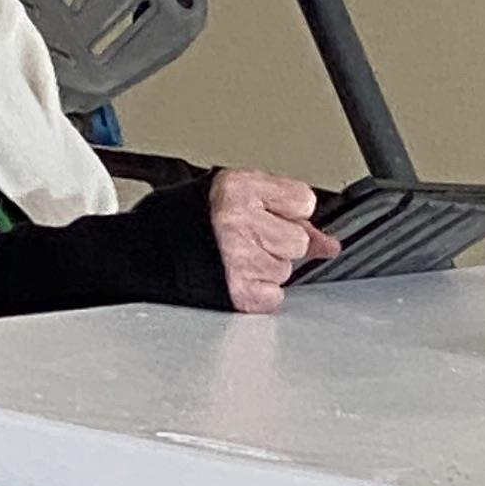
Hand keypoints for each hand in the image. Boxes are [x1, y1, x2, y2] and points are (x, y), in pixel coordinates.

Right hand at [208, 168, 333, 314]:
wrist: (155, 251)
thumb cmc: (196, 222)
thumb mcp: (241, 200)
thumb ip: (289, 216)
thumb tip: (329, 245)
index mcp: (239, 189)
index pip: (303, 201)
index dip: (288, 212)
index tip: (266, 214)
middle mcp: (238, 222)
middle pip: (298, 240)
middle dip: (279, 243)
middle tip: (248, 240)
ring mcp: (238, 259)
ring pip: (285, 270)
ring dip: (266, 269)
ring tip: (235, 259)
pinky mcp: (238, 291)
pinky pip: (273, 297)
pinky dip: (258, 293)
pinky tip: (236, 277)